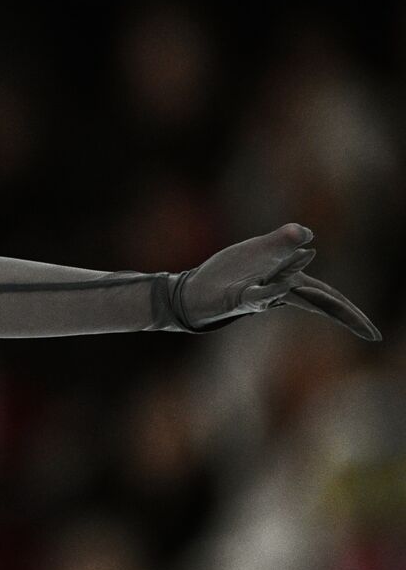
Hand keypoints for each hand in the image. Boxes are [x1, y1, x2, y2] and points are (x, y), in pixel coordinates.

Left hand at [176, 223, 381, 340]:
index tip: (373, 335)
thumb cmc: (233, 273)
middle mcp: (281, 292)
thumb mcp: (261, 250)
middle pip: (320, 302)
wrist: (196, 288)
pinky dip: (272, 290)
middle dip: (345, 315)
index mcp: (293, 282)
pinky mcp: (239, 297)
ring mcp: (261, 296)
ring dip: (315, 294)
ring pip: (292, 293)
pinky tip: (283, 286)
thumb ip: (284, 240)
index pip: (330, 298)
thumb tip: (308, 234)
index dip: (351, 313)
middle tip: (371, 335)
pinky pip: (259, 294)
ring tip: (341, 303)